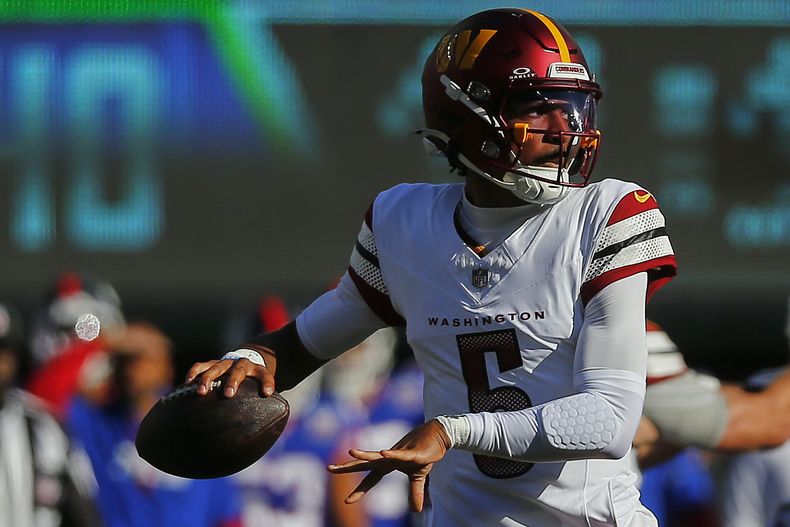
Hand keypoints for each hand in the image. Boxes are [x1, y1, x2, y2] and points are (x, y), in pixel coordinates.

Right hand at [185, 347, 276, 397]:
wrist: (243, 364)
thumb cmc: (251, 384)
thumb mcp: (258, 389)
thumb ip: (261, 405)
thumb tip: (261, 434)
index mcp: (257, 370)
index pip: (264, 374)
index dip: (267, 382)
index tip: (267, 393)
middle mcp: (241, 364)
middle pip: (239, 370)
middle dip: (233, 381)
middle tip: (228, 394)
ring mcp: (225, 362)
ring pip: (217, 367)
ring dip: (209, 378)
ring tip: (201, 392)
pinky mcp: (212, 363)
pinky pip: (201, 366)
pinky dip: (194, 373)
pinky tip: (188, 383)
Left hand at [327, 419, 451, 511]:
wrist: (439, 435)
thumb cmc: (426, 453)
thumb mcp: (419, 476)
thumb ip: (414, 491)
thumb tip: (415, 510)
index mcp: (389, 465)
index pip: (371, 479)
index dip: (360, 490)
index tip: (347, 500)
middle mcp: (389, 458)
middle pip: (366, 464)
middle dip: (347, 467)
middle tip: (329, 468)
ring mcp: (399, 454)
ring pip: (379, 456)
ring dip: (365, 454)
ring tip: (351, 452)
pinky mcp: (413, 452)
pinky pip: (400, 454)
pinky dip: (392, 454)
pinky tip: (383, 454)